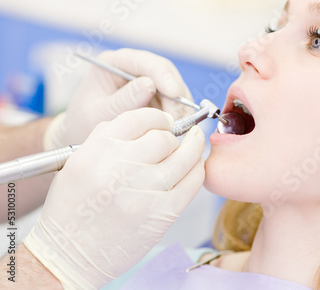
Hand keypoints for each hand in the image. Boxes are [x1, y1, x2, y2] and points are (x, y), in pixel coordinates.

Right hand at [24, 108, 205, 288]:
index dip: (157, 118)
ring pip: (183, 157)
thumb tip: (148, 122)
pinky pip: (192, 183)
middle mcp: (119, 167)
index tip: (164, 122)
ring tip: (194, 144)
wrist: (69, 255)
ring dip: (193, 148)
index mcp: (97, 150)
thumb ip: (108, 138)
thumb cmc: (73, 208)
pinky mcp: (161, 214)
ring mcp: (142, 191)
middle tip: (175, 140)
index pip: (139, 118)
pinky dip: (197, 170)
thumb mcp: (78, 163)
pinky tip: (195, 167)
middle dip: (172, 136)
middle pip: (163, 137)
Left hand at [44, 48, 192, 149]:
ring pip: (174, 88)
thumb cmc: (84, 123)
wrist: (81, 137)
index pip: (144, 61)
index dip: (163, 75)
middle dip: (176, 94)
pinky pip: (175, 103)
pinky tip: (178, 129)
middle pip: (165, 72)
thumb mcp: (100, 113)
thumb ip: (123, 100)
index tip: (174, 92)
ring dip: (180, 107)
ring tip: (179, 127)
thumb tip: (150, 85)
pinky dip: (179, 115)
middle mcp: (133, 69)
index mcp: (114, 63)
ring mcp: (147, 83)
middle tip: (180, 116)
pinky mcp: (157, 98)